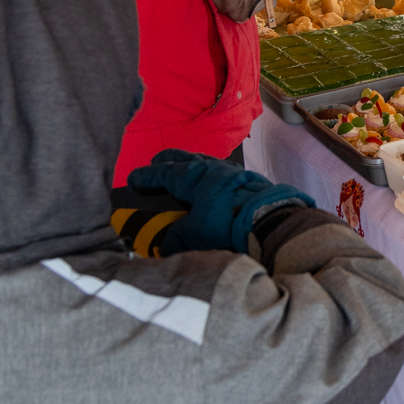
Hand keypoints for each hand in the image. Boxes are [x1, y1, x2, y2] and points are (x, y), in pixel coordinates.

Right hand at [128, 149, 313, 253]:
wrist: (270, 218)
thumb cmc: (226, 223)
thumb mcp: (192, 234)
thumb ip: (174, 238)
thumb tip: (164, 245)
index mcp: (192, 175)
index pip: (163, 173)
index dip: (146, 176)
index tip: (133, 178)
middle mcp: (211, 167)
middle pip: (184, 159)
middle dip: (168, 160)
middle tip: (156, 161)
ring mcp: (231, 171)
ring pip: (205, 162)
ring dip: (192, 164)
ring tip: (184, 169)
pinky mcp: (247, 180)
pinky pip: (222, 172)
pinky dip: (211, 174)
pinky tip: (214, 183)